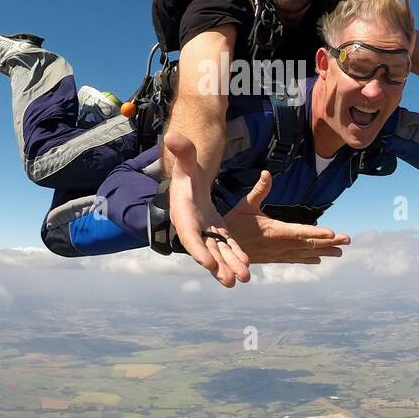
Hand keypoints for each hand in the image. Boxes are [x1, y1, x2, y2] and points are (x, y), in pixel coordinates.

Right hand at [165, 132, 249, 287]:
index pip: (190, 236)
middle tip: (231, 281)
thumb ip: (183, 151)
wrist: (190, 180)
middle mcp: (193, 227)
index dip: (198, 251)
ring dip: (229, 265)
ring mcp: (205, 232)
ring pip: (218, 252)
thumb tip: (173, 136)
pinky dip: (235, 255)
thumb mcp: (186, 161)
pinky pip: (226, 246)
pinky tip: (246, 266)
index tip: (209, 265)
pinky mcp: (215, 232)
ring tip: (243, 278)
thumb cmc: (187, 171)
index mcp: (184, 214)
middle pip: (206, 250)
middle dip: (218, 265)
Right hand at [224, 170, 350, 263]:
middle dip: (329, 242)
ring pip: (305, 253)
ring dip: (324, 252)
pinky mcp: (274, 258)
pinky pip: (295, 259)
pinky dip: (308, 259)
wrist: (222, 249)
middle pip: (309, 244)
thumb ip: (259, 190)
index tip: (333, 234)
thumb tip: (267, 173)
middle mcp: (280, 244)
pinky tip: (318, 260)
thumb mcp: (245, 205)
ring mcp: (278, 253)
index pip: (301, 231)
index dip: (318, 233)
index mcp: (275, 231)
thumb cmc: (234, 224)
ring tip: (339, 253)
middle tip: (347, 240)